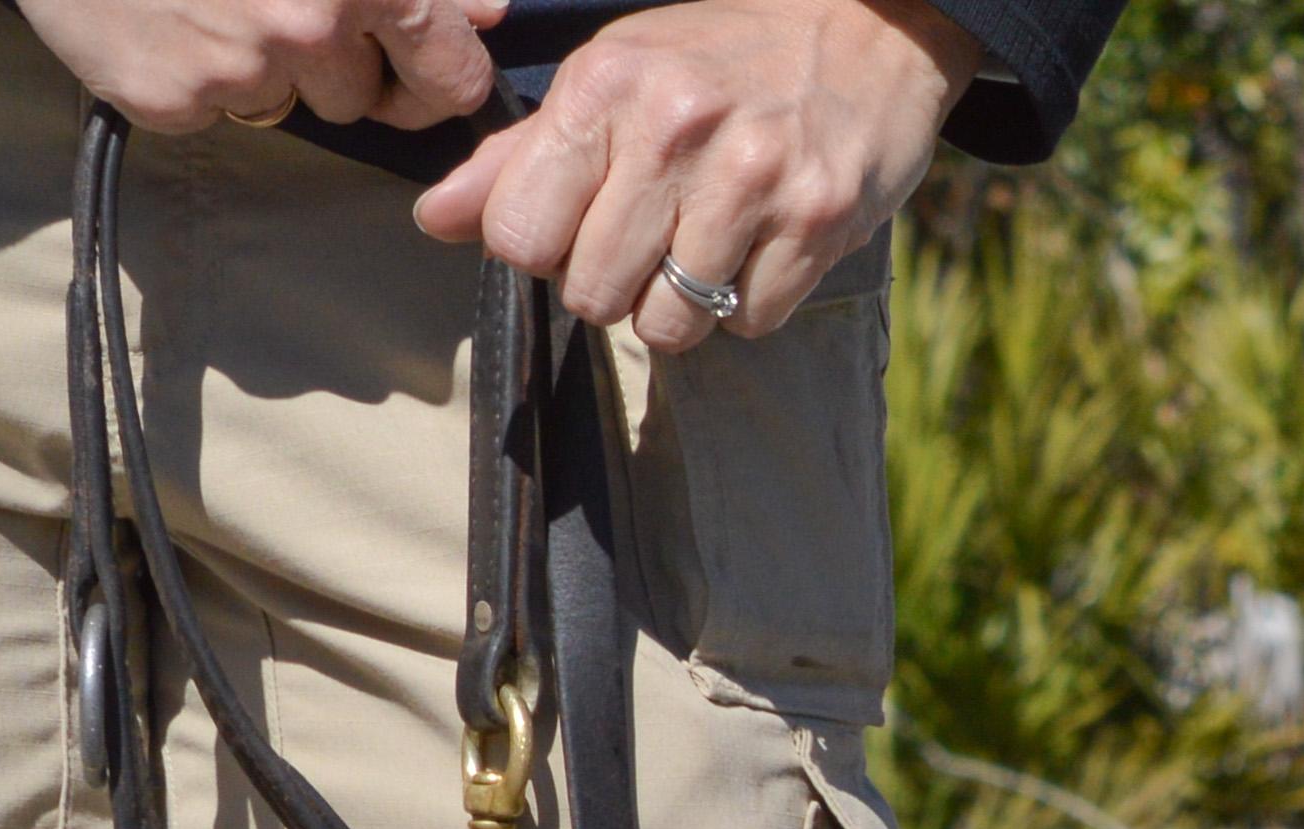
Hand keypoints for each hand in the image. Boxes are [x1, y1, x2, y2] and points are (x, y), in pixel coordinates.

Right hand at [15, 0, 500, 134]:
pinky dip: (195, 75)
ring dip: (265, 67)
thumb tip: (487, 12)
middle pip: (365, 100)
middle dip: (339, 66)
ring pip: (288, 105)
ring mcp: (237, 70)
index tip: (414, 71)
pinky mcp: (171, 101)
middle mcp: (307, 26)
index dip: (436, 79)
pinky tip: (166, 16)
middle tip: (282, 8)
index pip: (450, 76)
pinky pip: (212, 112)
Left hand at [413, 0, 977, 343]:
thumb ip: (522, 156)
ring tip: (711, 243)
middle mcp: (673, 127)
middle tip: (656, 236)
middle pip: (590, 294)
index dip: (543, 249)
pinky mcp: (818, 220)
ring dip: (683, 306)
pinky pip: (748, 322)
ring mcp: (750, 177)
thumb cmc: (723, 59)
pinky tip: (764, 243)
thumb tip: (435, 219)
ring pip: (669, 325)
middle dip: (616, 284)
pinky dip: (750, 302)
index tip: (583, 222)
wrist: (868, 28)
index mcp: (605, 86)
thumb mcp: (615, 77)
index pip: (517, 235)